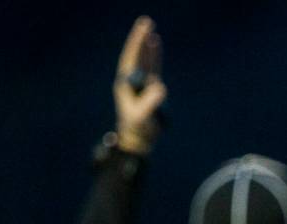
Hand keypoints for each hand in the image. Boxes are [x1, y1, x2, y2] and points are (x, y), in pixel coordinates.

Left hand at [113, 17, 167, 153]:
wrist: (138, 139)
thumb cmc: (138, 129)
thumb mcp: (143, 116)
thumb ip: (150, 103)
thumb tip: (160, 87)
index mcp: (126, 83)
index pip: (132, 58)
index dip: (137, 44)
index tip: (144, 31)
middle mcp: (132, 80)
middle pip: (137, 56)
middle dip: (141, 40)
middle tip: (146, 22)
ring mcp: (141, 84)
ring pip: (145, 61)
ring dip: (148, 48)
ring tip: (152, 33)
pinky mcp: (150, 90)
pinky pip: (153, 69)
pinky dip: (154, 58)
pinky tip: (156, 48)